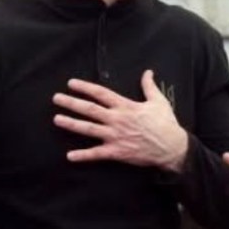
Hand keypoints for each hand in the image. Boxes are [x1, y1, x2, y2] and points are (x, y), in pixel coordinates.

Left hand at [54, 70, 187, 172]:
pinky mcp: (117, 152)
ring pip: (88, 129)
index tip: (71, 84)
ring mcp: (115, 136)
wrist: (171, 147)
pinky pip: (97, 154)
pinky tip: (69, 156)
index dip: (85, 88)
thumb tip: (148, 72)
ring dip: (71, 124)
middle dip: (71, 103)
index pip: (101, 93)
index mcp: (126, 106)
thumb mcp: (159, 101)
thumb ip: (149, 86)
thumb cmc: (165, 123)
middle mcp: (117, 120)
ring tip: (56, 119)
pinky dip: (83, 156)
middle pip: (90, 109)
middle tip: (56, 98)